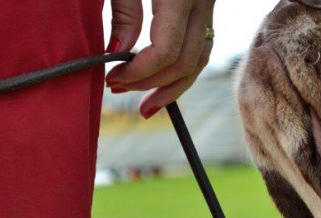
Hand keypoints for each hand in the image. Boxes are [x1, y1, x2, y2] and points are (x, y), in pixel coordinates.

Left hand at [104, 0, 215, 118]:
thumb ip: (125, 13)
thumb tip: (118, 53)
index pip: (165, 52)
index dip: (138, 73)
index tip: (112, 78)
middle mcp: (201, 4)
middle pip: (184, 63)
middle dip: (150, 84)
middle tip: (117, 89)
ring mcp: (208, 6)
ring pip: (199, 60)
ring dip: (172, 86)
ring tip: (146, 104)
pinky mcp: (206, 6)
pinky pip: (202, 46)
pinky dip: (183, 68)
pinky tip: (163, 81)